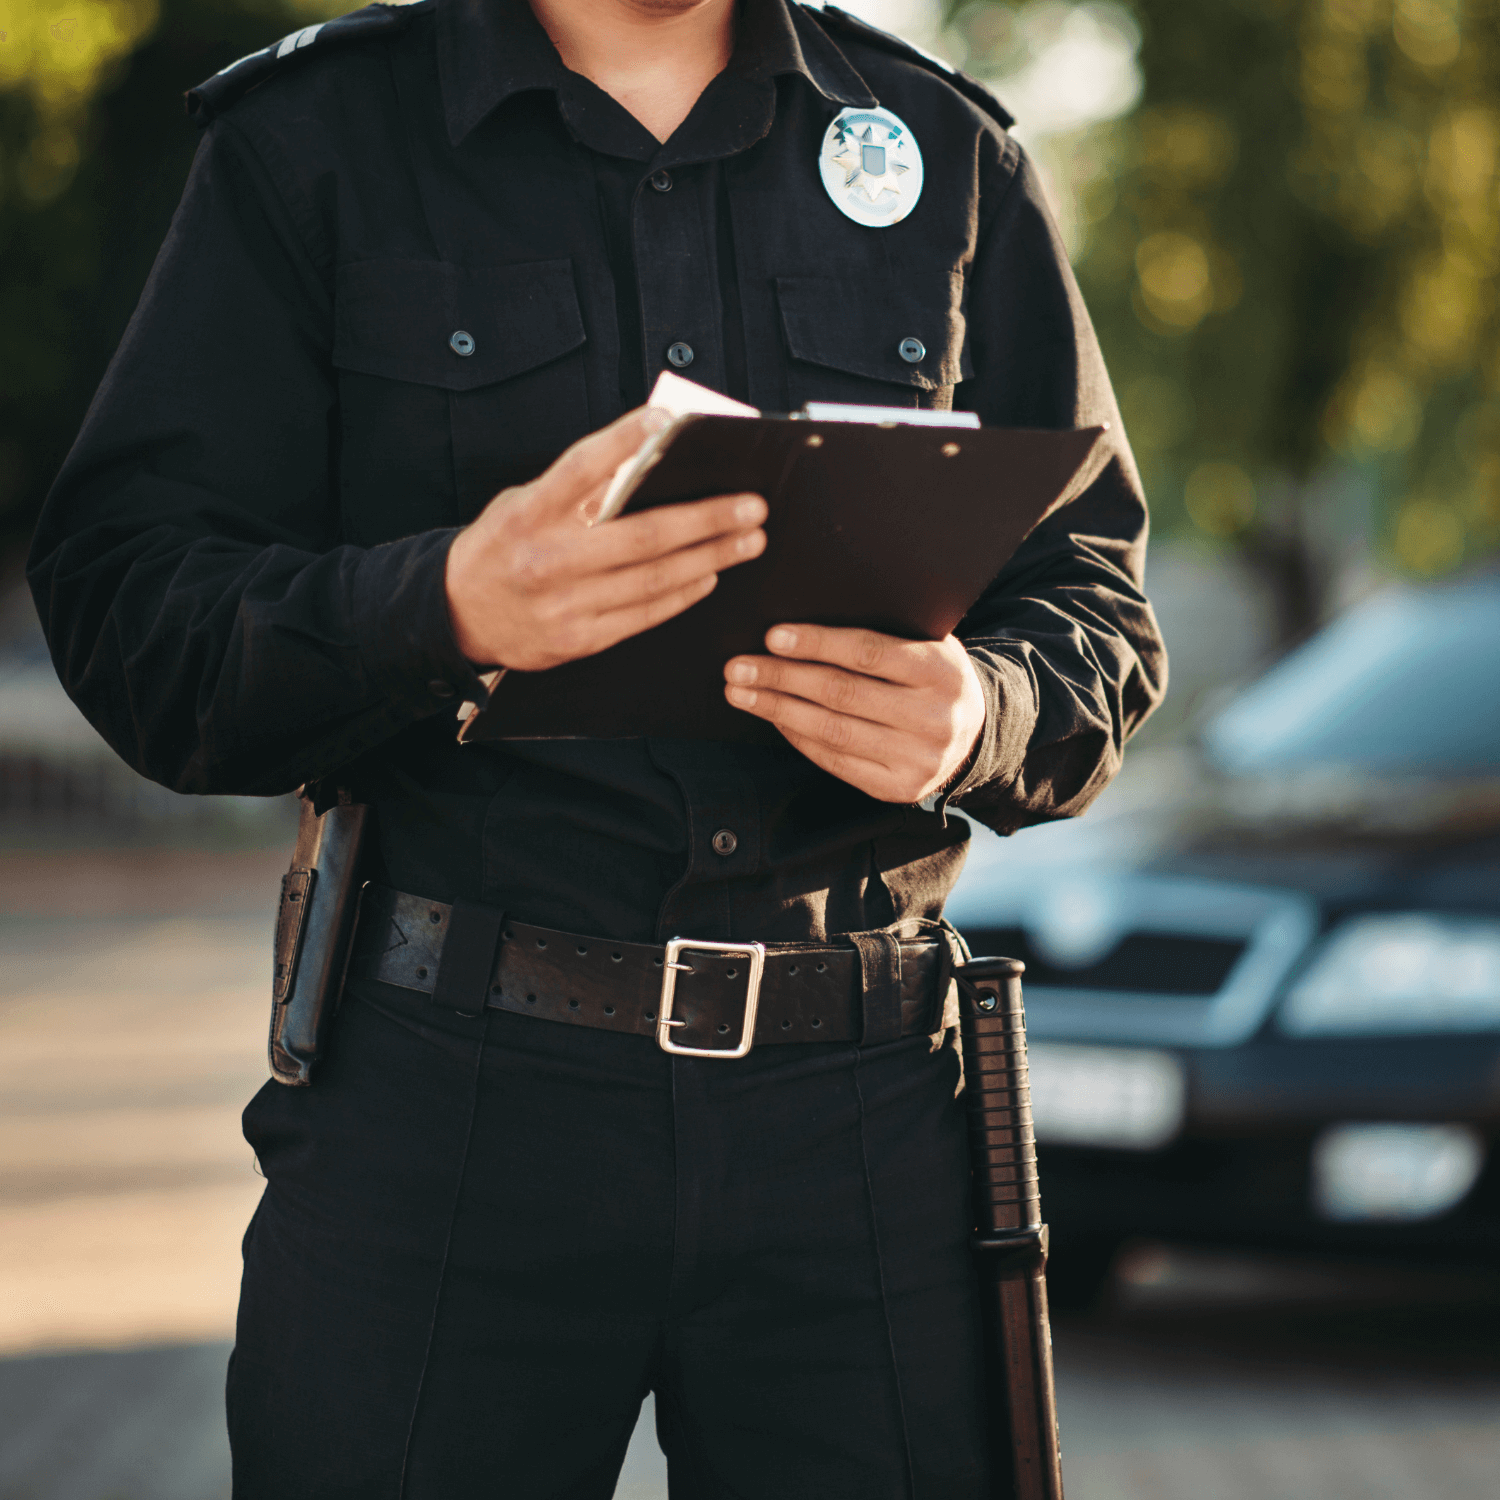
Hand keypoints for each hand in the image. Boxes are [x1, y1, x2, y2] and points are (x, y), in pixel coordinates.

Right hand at [446, 407, 766, 670]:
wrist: (455, 615)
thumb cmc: (501, 549)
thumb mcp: (522, 505)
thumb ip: (576, 490)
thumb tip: (646, 461)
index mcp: (529, 513)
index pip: (582, 468)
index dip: (625, 441)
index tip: (668, 421)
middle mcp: (547, 559)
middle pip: (643, 535)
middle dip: (707, 519)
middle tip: (751, 506)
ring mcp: (564, 604)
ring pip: (653, 579)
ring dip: (710, 557)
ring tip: (747, 540)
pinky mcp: (577, 639)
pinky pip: (644, 615)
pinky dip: (682, 593)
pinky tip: (709, 575)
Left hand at [723, 625, 985, 802]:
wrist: (977, 734)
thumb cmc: (933, 676)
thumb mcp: (927, 644)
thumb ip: (884, 633)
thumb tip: (804, 623)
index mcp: (941, 671)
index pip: (869, 654)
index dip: (817, 643)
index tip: (772, 636)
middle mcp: (933, 719)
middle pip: (842, 694)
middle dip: (782, 678)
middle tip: (738, 667)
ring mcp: (917, 759)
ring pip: (833, 731)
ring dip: (778, 710)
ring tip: (741, 693)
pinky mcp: (897, 789)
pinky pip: (836, 761)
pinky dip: (797, 737)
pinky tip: (773, 717)